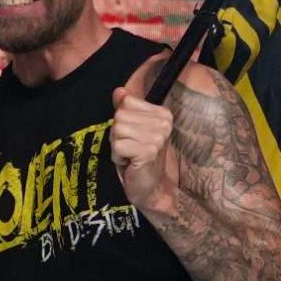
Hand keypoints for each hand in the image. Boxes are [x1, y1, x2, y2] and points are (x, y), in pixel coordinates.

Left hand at [112, 55, 183, 209]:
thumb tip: (119, 91)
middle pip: (120, 116)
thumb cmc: (139, 159)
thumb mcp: (132, 131)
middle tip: (130, 149)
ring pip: (117, 131)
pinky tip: (130, 164)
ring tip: (131, 156)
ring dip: (117, 147)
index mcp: (163, 113)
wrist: (152, 189)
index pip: (126, 103)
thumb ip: (126, 110)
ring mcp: (158, 137)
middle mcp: (163, 123)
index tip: (133, 137)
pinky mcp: (149, 151)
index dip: (122, 122)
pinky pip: (117, 146)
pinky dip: (117, 158)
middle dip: (117, 135)